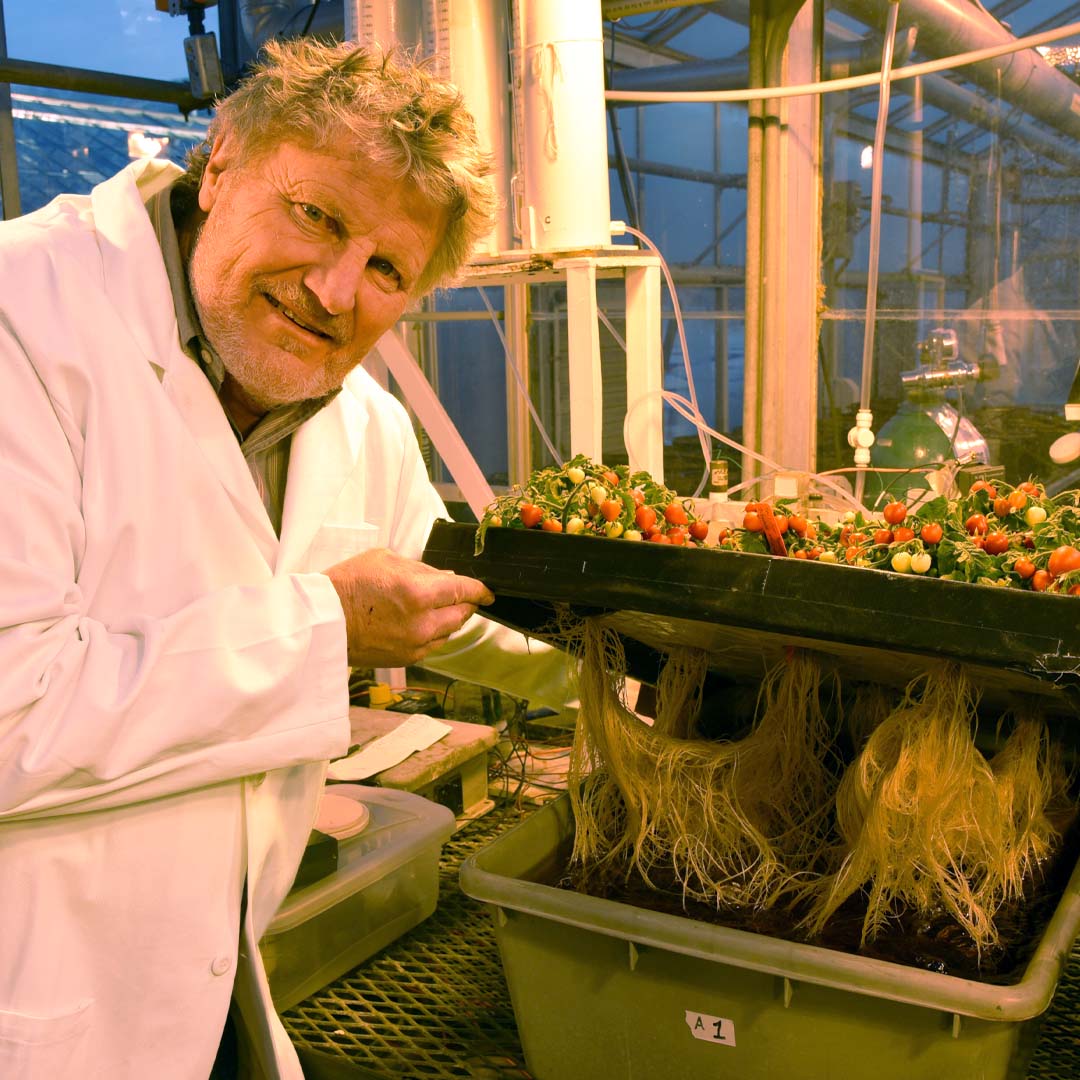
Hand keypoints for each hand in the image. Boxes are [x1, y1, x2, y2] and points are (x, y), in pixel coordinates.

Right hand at [324, 547, 493, 667]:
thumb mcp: (386, 560)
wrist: (323, 621)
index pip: (464, 591)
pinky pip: (434, 645)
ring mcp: (416, 645)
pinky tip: (423, 622)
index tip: (488, 591)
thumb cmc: (349, 584)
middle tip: (463, 596)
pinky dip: (435, 633)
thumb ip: (422, 570)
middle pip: (462, 614)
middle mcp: (423, 623)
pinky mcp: (407, 659)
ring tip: (438, 607)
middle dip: (466, 603)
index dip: (480, 590)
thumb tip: (447, 578)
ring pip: (450, 631)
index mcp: (419, 593)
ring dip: (450, 619)